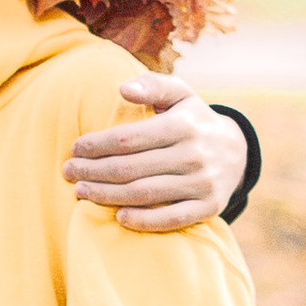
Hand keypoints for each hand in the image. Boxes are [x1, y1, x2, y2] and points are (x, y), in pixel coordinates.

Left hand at [64, 75, 248, 229]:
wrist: (236, 152)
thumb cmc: (193, 120)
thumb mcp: (180, 94)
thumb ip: (152, 85)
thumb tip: (122, 89)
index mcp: (183, 125)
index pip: (128, 138)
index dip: (97, 144)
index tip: (75, 148)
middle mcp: (194, 154)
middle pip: (131, 168)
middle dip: (93, 171)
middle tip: (69, 172)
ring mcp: (202, 183)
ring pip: (144, 194)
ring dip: (106, 196)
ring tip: (81, 192)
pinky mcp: (208, 207)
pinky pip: (171, 219)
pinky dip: (143, 221)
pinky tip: (118, 217)